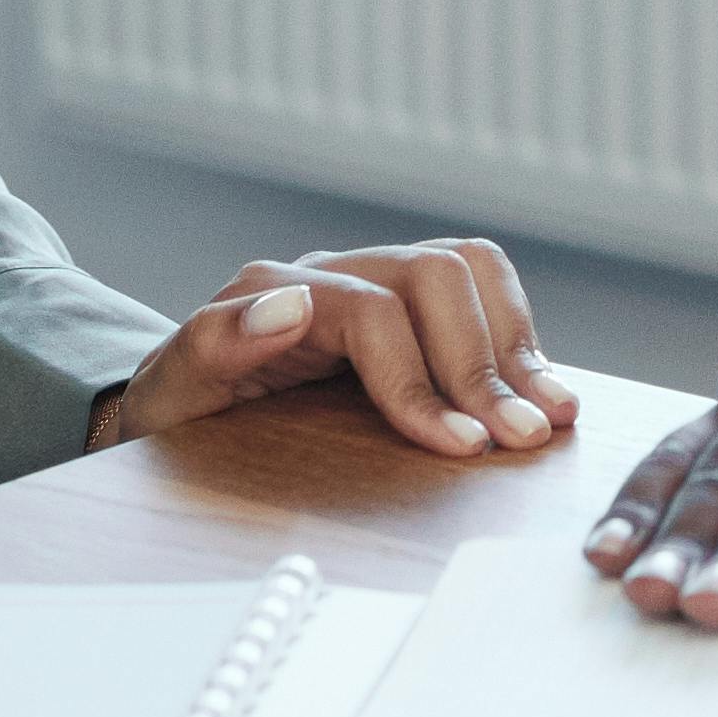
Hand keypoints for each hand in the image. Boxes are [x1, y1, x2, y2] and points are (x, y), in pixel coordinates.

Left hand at [84, 238, 572, 458]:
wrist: (178, 415)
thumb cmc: (176, 416)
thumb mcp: (169, 393)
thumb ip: (211, 345)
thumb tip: (289, 305)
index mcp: (274, 288)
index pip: (372, 311)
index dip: (421, 379)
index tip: (461, 448)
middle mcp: (334, 271)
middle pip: (434, 275)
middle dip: (483, 364)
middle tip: (519, 441)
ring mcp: (377, 281)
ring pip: (470, 267)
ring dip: (516, 342)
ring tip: (547, 416)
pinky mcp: (412, 308)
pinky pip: (483, 292)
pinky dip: (520, 337)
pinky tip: (538, 393)